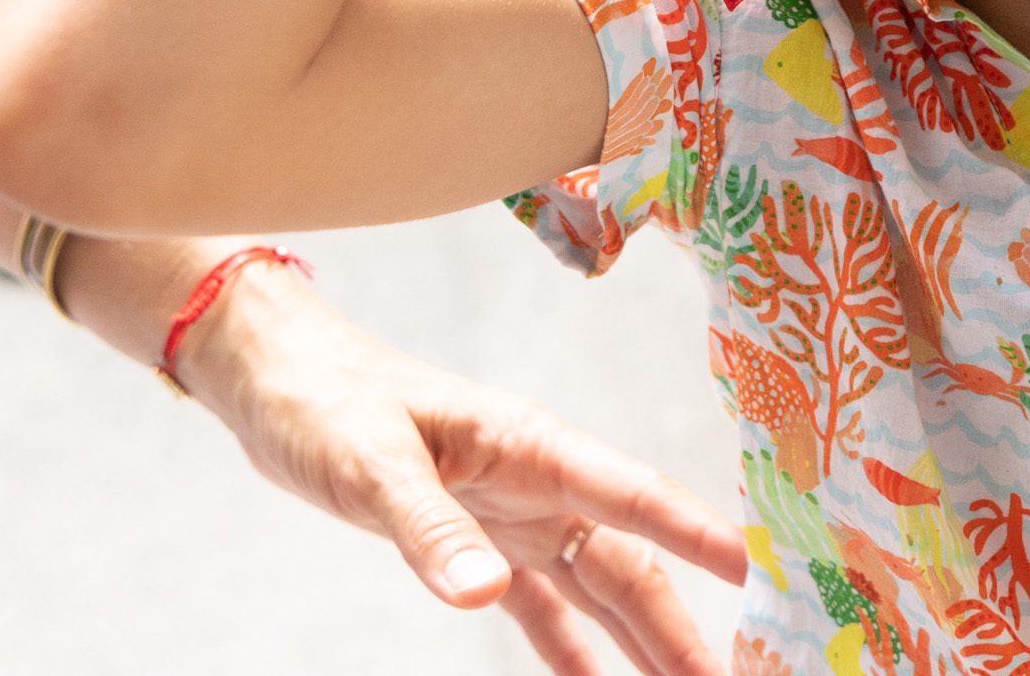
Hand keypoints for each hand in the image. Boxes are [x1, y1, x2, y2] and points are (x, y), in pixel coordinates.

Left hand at [178, 269, 746, 675]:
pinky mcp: (477, 543)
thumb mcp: (370, 462)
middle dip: (679, 622)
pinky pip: (543, 609)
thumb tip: (485, 596)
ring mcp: (515, 516)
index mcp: (531, 445)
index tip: (753, 569)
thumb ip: (429, 528)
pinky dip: (574, 651)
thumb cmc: (325, 401)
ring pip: (599, 589)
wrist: (276, 382)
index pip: (630, 494)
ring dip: (641, 642)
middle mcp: (540, 483)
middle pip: (628, 563)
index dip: (693, 532)